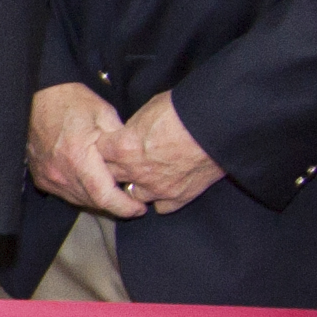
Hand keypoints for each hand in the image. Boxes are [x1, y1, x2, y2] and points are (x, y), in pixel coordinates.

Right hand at [28, 82, 145, 219]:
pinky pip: (66, 194)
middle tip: (132, 199)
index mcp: (78, 157)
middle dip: (115, 205)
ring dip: (99, 200)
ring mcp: (48, 177)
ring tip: (114, 191)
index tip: (140, 208)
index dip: (124, 207)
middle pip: (93, 203)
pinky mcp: (41, 177)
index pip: (104, 196)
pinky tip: (92, 184)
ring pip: (80, 201)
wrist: (37, 96)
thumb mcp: (105, 114)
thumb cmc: (72, 102)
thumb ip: (122, 141)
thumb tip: (138, 162)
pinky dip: (82, 194)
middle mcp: (61, 173)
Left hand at [111, 93, 224, 212]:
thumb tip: (130, 133)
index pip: (100, 152)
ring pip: (134, 195)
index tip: (110, 144)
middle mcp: (136, 171)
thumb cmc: (184, 110)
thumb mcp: (149, 109)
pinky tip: (167, 187)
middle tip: (125, 160)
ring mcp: (157, 188)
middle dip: (115, 168)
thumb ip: (134, 127)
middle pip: (112, 176)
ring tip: (146, 175)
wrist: (217, 125)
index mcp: (124, 147)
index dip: (105, 147)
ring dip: (137, 186)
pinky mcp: (179, 197)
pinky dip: (162, 199)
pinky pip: (161, 207)